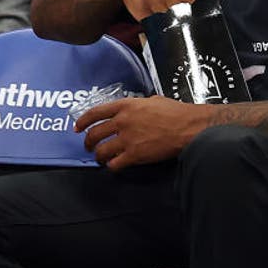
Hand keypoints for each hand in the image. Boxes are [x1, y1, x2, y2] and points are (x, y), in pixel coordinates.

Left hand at [75, 96, 209, 170]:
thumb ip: (141, 104)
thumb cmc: (178, 113)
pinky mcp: (135, 154)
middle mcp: (123, 121)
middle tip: (89, 146)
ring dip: (98, 156)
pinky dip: (112, 166)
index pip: (95, 112)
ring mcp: (127, 139)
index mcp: (126, 106)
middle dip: (88, 142)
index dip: (82, 121)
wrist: (190, 127)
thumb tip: (141, 107)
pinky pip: (115, 164)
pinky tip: (115, 165)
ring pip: (101, 151)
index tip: (78, 127)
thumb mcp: (155, 100)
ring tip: (101, 158)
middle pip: (94, 133)